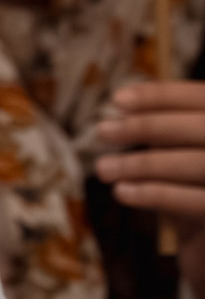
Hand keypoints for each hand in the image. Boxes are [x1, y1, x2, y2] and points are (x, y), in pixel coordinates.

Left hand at [95, 81, 204, 219]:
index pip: (204, 98)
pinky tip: (122, 192)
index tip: (117, 98)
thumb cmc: (192, 187)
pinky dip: (156, 194)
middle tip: (102, 131)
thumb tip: (124, 108)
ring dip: (144, 164)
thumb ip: (166, 130)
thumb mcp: (181, 151)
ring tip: (104, 168)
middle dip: (149, 126)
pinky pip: (198, 202)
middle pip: (204, 128)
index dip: (163, 95)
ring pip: (200, 164)